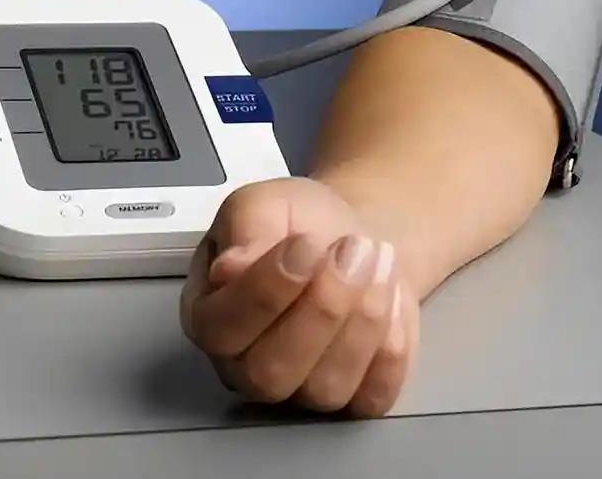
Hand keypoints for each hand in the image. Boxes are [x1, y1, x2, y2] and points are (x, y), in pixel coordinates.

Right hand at [179, 177, 419, 416]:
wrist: (354, 241)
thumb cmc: (299, 225)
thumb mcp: (264, 202)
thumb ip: (244, 226)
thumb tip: (229, 269)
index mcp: (209, 315)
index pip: (221, 328)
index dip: (266, 290)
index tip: (306, 245)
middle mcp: (245, 365)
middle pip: (270, 371)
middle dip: (322, 306)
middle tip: (351, 250)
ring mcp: (299, 390)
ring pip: (325, 387)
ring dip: (363, 319)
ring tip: (376, 260)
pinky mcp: (353, 399)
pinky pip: (373, 396)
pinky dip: (391, 347)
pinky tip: (390, 298)